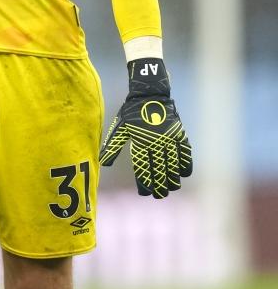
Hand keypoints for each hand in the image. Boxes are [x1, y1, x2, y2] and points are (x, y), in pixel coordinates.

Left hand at [99, 58, 192, 198]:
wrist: (150, 93)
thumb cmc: (131, 111)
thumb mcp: (120, 128)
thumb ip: (112, 147)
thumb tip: (103, 164)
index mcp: (141, 141)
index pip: (143, 167)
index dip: (145, 181)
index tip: (145, 193)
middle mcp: (156, 141)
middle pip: (159, 168)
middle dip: (160, 184)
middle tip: (160, 196)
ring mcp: (169, 137)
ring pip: (173, 162)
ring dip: (173, 177)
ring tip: (173, 188)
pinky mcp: (179, 132)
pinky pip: (185, 150)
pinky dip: (186, 162)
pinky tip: (185, 174)